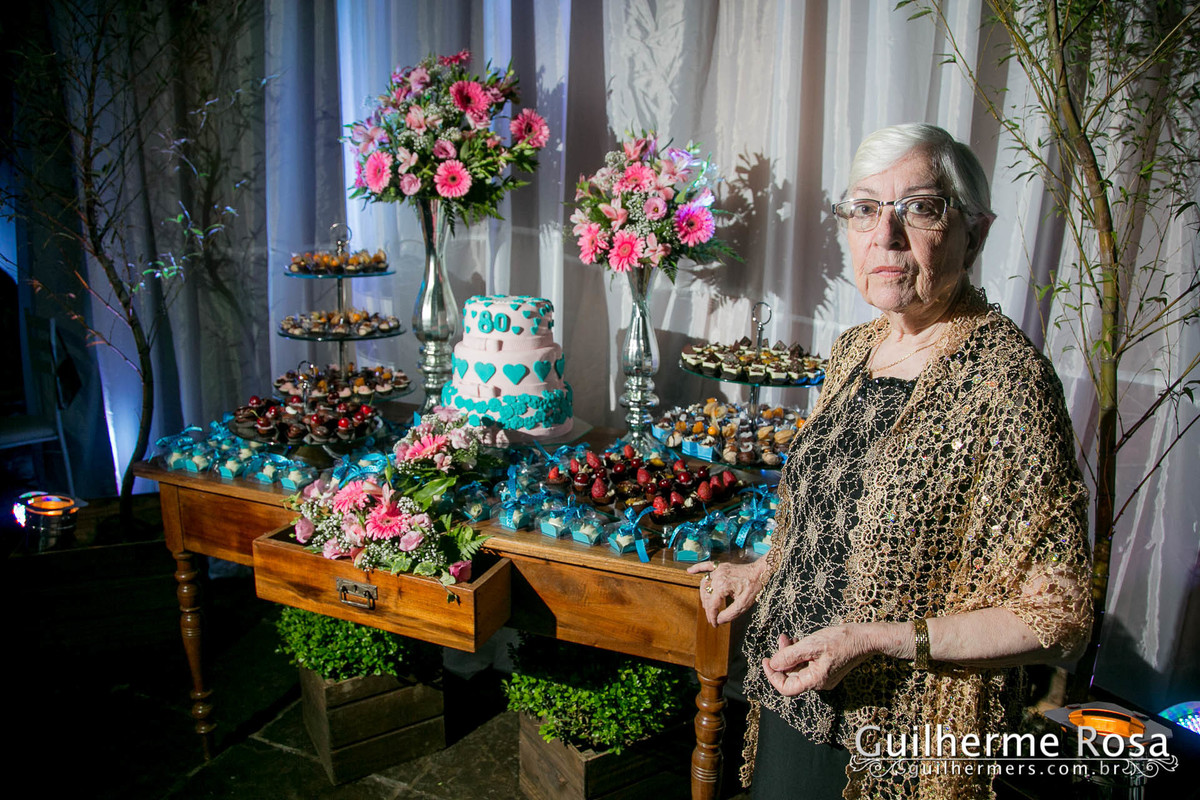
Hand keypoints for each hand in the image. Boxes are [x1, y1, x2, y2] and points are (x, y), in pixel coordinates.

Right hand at [687, 560, 764, 625]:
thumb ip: (730, 614)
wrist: (762, 571)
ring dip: (704, 596)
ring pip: (704, 584)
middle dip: (708, 609)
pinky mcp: (721, 566)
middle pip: (707, 595)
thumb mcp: (744, 605)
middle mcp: (718, 576)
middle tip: (712, 619)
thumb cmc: (754, 587)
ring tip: (706, 607)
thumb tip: (719, 620)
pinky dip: (697, 568)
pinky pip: (706, 566)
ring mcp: (718, 569)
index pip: (712, 604)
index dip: (712, 616)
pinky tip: (689, 571)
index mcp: (723, 585)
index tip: (714, 624)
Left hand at [761, 625, 878, 695]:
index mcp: (815, 681)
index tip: (766, 660)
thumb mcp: (812, 645)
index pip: (786, 688)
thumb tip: (773, 664)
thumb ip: (790, 656)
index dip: (772, 676)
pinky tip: (799, 641)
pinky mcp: (828, 668)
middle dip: (782, 659)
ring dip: (791, 654)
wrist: (866, 638)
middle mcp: (819, 683)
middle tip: (781, 640)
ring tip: (788, 638)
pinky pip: (808, 665)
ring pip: (799, 669)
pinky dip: (801, 654)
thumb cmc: (841, 640)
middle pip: (792, 676)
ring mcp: (824, 676)